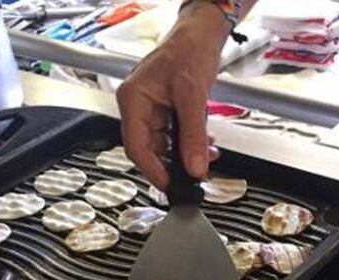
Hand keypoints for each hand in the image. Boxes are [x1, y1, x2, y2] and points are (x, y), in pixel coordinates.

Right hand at [116, 2, 226, 189]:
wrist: (201, 36)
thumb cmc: (189, 51)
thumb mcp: (192, 96)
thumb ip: (194, 135)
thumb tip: (195, 166)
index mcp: (133, 99)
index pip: (135, 146)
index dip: (152, 169)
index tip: (169, 184)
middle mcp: (138, 106)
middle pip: (149, 149)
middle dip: (172, 164)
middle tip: (191, 177)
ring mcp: (151, 110)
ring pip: (164, 145)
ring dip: (185, 155)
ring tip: (205, 157)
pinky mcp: (166, 111)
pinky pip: (174, 136)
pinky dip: (190, 144)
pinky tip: (205, 145)